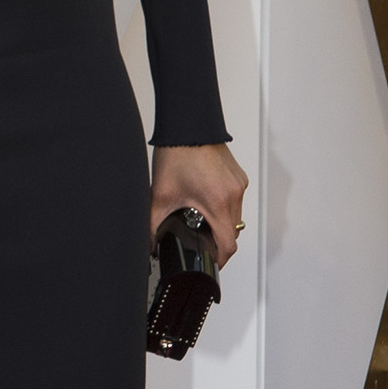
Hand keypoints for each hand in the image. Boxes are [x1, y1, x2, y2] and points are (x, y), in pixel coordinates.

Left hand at [150, 145, 247, 266]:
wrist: (188, 125)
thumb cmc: (177, 154)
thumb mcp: (160, 195)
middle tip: (198, 241)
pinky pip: (235, 201)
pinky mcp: (238, 177)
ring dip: (221, 223)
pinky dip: (223, 207)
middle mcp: (234, 195)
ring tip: (200, 220)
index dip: (219, 259)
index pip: (228, 245)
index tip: (210, 263)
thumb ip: (153, 224)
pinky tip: (205, 201)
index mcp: (218, 203)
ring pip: (235, 217)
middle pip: (233, 233)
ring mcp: (238, 185)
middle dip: (217, 241)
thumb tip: (149, 244)